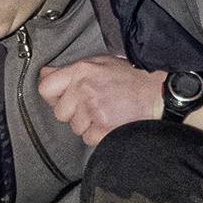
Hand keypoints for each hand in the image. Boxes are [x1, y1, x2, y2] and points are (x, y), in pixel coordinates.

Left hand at [37, 55, 169, 145]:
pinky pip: (87, 138)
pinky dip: (97, 135)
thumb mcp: (100, 63)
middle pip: (60, 112)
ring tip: (105, 113)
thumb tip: (45, 73)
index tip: (61, 98)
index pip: (46, 87)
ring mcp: (93, 109)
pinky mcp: (102, 127)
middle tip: (91, 106)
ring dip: (87, 124)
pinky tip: (110, 123)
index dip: (52, 96)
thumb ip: (71, 70)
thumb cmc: (131, 78)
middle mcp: (84, 89)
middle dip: (73, 113)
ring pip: (74, 127)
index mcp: (81, 71)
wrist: (158, 95)